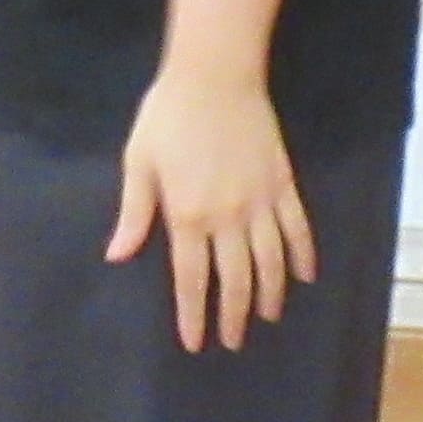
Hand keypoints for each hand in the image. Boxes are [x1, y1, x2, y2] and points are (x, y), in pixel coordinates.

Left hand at [110, 61, 316, 351]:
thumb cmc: (167, 117)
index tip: (196, 342)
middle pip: (235, 280)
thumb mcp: (138, 163)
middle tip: (233, 341)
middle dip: (233, 316)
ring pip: (271, 262)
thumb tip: (117, 256)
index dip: (194, 314)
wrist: (214, 78)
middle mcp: (228, 218)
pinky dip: (303, 256)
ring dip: (270, 294)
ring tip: (267, 317)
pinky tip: (304, 277)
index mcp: (187, 216)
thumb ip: (134, 213)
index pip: (191, 279)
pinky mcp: (284, 185)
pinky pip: (298, 230)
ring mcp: (261, 203)